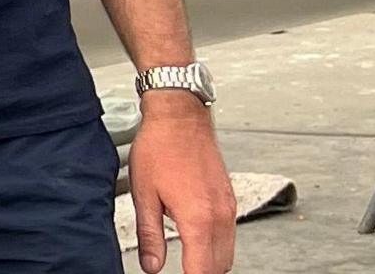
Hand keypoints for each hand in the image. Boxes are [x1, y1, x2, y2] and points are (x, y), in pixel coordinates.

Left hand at [130, 100, 233, 273]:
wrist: (180, 116)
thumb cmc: (159, 148)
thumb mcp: (144, 195)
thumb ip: (149, 236)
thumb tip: (152, 266)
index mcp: (199, 219)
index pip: (202, 271)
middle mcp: (221, 216)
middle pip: (220, 267)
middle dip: (201, 273)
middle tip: (182, 271)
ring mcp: (229, 207)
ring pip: (227, 252)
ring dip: (210, 262)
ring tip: (187, 261)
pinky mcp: (230, 199)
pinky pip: (229, 234)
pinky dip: (216, 245)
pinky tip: (196, 239)